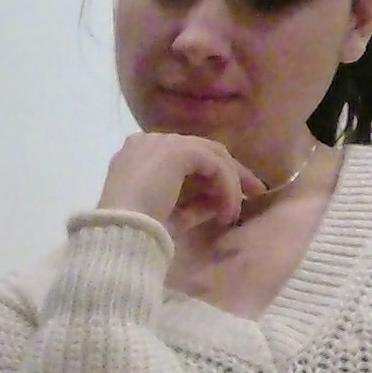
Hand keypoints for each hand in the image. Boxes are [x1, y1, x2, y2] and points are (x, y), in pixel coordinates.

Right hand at [98, 133, 259, 242]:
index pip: (184, 159)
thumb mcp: (167, 215)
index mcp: (139, 155)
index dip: (209, 177)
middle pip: (202, 151)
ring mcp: (162, 142)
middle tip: (251, 193)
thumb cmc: (136, 230)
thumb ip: (191, 204)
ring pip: (211, 155)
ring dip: (230, 183)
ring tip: (236, 210)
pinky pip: (214, 165)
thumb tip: (218, 204)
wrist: (121, 230)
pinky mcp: (177, 151)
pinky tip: (228, 210)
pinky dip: (226, 187)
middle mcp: (149, 142)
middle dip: (229, 174)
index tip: (227, 200)